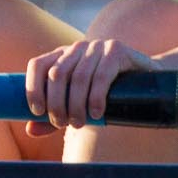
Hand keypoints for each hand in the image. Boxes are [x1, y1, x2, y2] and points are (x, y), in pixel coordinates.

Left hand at [24, 38, 160, 133]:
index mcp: (61, 56)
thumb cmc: (105, 94)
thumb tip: (30, 130)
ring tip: (79, 124)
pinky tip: (96, 113)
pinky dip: (96, 97)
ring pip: (78, 77)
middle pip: (56, 74)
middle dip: (56, 103)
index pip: (38, 65)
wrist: (146, 81)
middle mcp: (76, 48)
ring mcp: (97, 47)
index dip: (33, 88)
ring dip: (76, 104)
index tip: (37, 112)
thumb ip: (54, 115)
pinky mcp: (117, 51)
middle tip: (63, 124)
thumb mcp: (78, 104)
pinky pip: (102, 75)